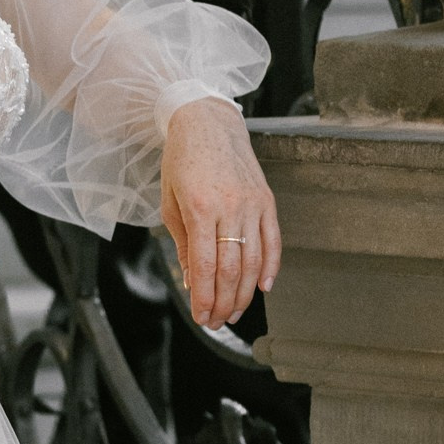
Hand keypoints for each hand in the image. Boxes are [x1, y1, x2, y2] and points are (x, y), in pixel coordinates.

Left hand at [160, 99, 280, 326]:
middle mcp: (230, 207)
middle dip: (223, 302)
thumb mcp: (170, 202)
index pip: (205, 266)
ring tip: (234, 311)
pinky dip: (271, 267)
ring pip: (254, 261)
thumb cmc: (182, 160)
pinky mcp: (266, 200)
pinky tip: (264, 287)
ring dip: (245, 293)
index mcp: (200, 208)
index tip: (201, 317)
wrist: (207, 123)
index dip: (204, 298)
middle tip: (216, 321)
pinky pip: (273, 241)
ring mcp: (252, 203)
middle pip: (232, 269)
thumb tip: (193, 281)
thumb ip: (183, 244)